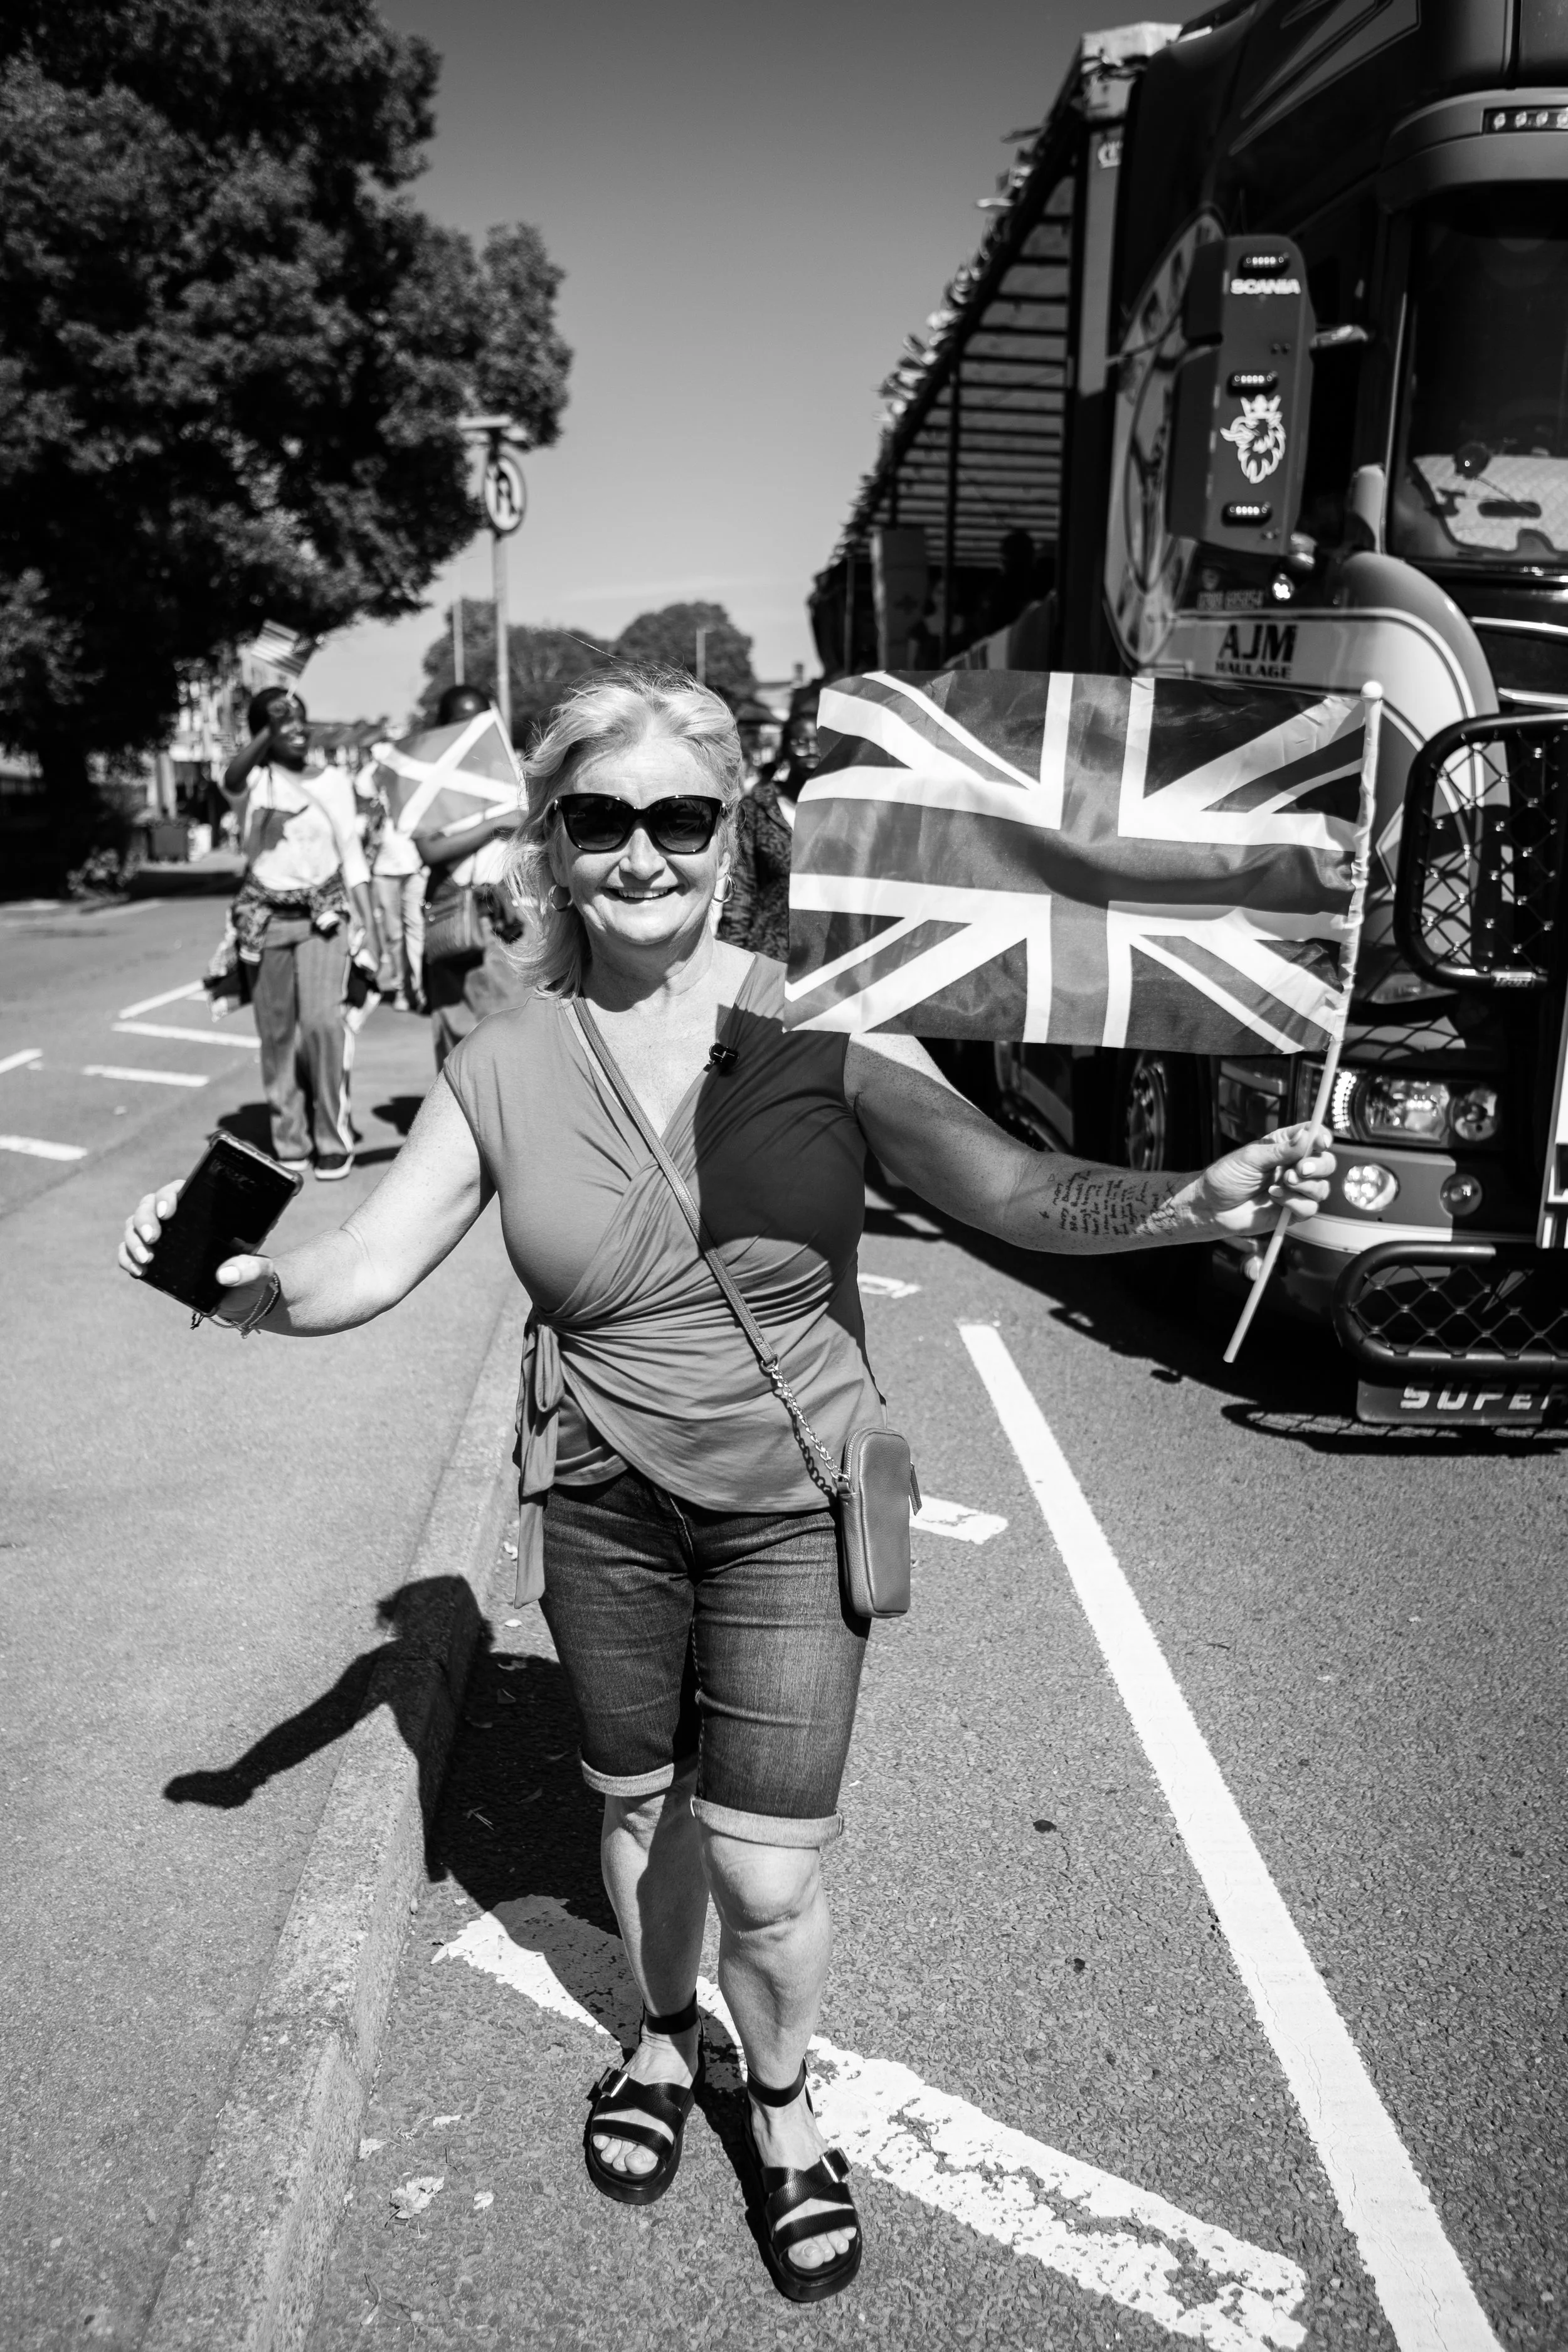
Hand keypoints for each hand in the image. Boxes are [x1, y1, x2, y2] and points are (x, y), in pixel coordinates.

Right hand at [118, 1182, 276, 1323]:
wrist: (242, 1298)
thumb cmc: (251, 1275)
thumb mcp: (260, 1271)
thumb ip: (250, 1269)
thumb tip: (225, 1274)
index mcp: (202, 1212)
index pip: (177, 1191)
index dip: (167, 1196)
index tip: (167, 1212)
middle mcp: (178, 1221)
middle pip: (148, 1206)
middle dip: (145, 1220)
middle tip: (153, 1239)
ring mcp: (163, 1239)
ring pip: (134, 1226)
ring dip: (133, 1240)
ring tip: (146, 1259)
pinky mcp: (152, 1259)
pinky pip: (127, 1252)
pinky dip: (126, 1258)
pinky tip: (138, 1271)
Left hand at [1192, 1123, 1335, 1236]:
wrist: (1211, 1208)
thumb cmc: (1225, 1177)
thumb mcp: (1251, 1158)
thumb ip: (1282, 1150)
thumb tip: (1307, 1136)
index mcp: (1284, 1147)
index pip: (1313, 1137)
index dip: (1322, 1137)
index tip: (1321, 1142)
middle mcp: (1293, 1167)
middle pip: (1326, 1163)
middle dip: (1317, 1166)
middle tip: (1298, 1170)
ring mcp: (1294, 1190)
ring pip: (1321, 1188)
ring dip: (1304, 1186)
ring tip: (1281, 1184)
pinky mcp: (1291, 1211)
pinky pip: (1309, 1208)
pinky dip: (1295, 1203)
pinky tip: (1274, 1198)